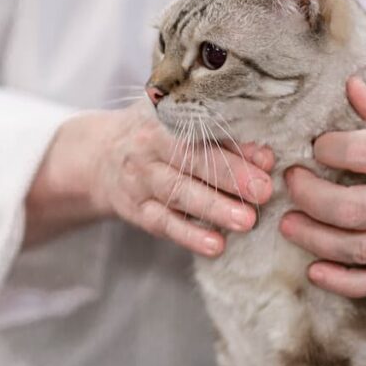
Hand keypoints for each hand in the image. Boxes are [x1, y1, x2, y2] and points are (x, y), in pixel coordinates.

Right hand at [26, 102, 272, 255]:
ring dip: (214, 208)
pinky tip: (215, 245)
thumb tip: (265, 155)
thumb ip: (217, 134)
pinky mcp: (136, 210)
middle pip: (192, 161)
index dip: (234, 145)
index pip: (202, 131)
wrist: (98, 156)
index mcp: (163, 120)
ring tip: (247, 221)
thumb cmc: (153, 135)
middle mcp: (148, 148)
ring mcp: (140, 181)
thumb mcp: (175, 123)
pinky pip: (163, 224)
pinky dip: (190, 236)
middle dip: (230, 176)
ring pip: (179, 194)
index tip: (267, 158)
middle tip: (263, 191)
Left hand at [280, 78, 365, 297]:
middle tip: (289, 182)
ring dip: (316, 239)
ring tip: (288, 222)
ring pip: (361, 250)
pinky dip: (345, 283)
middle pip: (353, 209)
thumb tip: (349, 87)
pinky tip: (314, 270)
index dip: (327, 148)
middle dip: (309, 196)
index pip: (362, 154)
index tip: (314, 145)